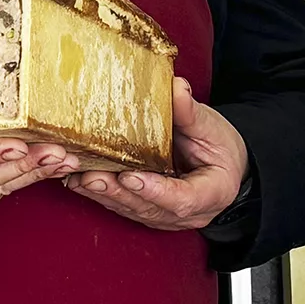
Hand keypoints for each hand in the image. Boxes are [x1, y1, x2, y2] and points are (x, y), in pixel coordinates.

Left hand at [63, 77, 246, 229]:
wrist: (225, 166)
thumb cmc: (221, 148)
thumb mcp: (212, 128)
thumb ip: (191, 112)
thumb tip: (176, 86)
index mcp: (212, 193)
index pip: (183, 198)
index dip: (155, 190)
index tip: (131, 176)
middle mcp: (187, 213)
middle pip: (149, 208)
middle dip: (118, 193)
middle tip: (92, 176)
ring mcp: (166, 216)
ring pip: (132, 209)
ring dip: (104, 195)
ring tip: (80, 177)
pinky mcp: (148, 211)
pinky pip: (123, 205)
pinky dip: (101, 194)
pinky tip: (79, 181)